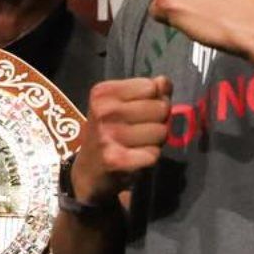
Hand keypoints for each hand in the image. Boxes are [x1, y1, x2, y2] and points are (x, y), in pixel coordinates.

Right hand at [70, 76, 172, 202]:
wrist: (88, 171)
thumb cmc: (108, 133)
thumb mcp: (120, 105)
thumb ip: (146, 90)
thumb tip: (164, 82)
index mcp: (103, 93)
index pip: (152, 86)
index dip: (154, 99)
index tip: (140, 111)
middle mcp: (104, 111)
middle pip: (161, 108)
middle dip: (158, 121)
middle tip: (140, 130)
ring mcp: (109, 136)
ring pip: (161, 132)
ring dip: (156, 141)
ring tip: (137, 144)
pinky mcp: (117, 159)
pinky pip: (154, 153)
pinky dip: (150, 157)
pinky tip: (135, 158)